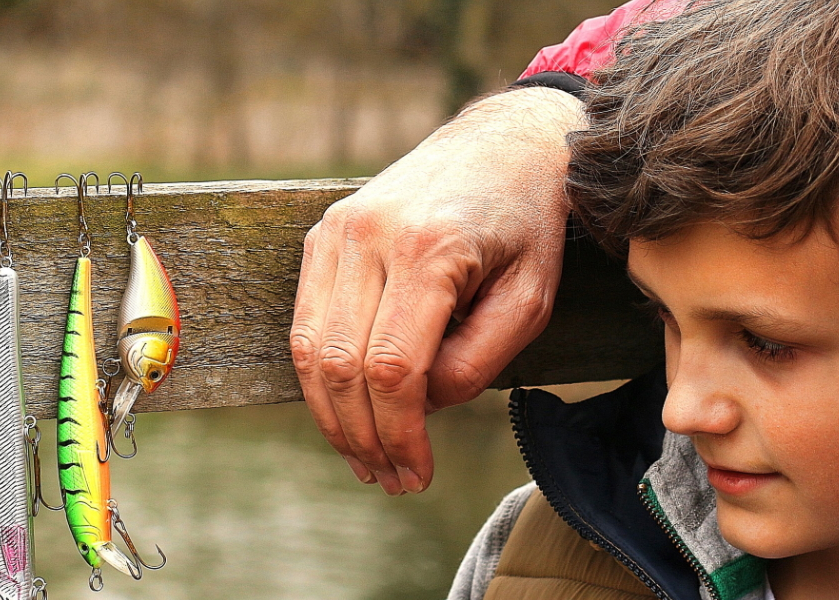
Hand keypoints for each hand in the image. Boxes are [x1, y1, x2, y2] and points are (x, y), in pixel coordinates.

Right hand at [291, 86, 586, 494]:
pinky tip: (351, 411)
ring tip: (367, 459)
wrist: (502, 145)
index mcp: (430, 248)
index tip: (417, 473)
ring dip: (333, 416)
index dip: (400, 434)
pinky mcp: (323, 234)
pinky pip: (306, 322)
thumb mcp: (531, 299)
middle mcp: (371, 234)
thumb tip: (420, 406)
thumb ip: (477, 361)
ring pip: (310, 348)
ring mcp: (338, 230)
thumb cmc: (526, 227)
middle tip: (391, 479)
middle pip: (341, 365)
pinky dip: (322, 376)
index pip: (392, 368)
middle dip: (363, 437)